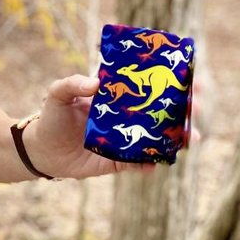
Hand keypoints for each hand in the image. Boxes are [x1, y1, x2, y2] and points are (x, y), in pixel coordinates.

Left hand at [24, 74, 194, 179]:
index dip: (168, 81)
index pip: (146, 85)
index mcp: (116, 98)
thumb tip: (95, 84)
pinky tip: (157, 162)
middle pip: (160, 112)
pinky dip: (150, 163)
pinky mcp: (118, 162)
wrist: (42, 150)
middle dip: (182, 109)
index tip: (190, 76)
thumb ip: (72, 84)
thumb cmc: (52, 117)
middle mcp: (125, 118)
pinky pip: (138, 163)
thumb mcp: (57, 94)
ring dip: (176, 139)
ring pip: (157, 139)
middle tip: (197, 107)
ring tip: (191, 138)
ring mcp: (124, 141)